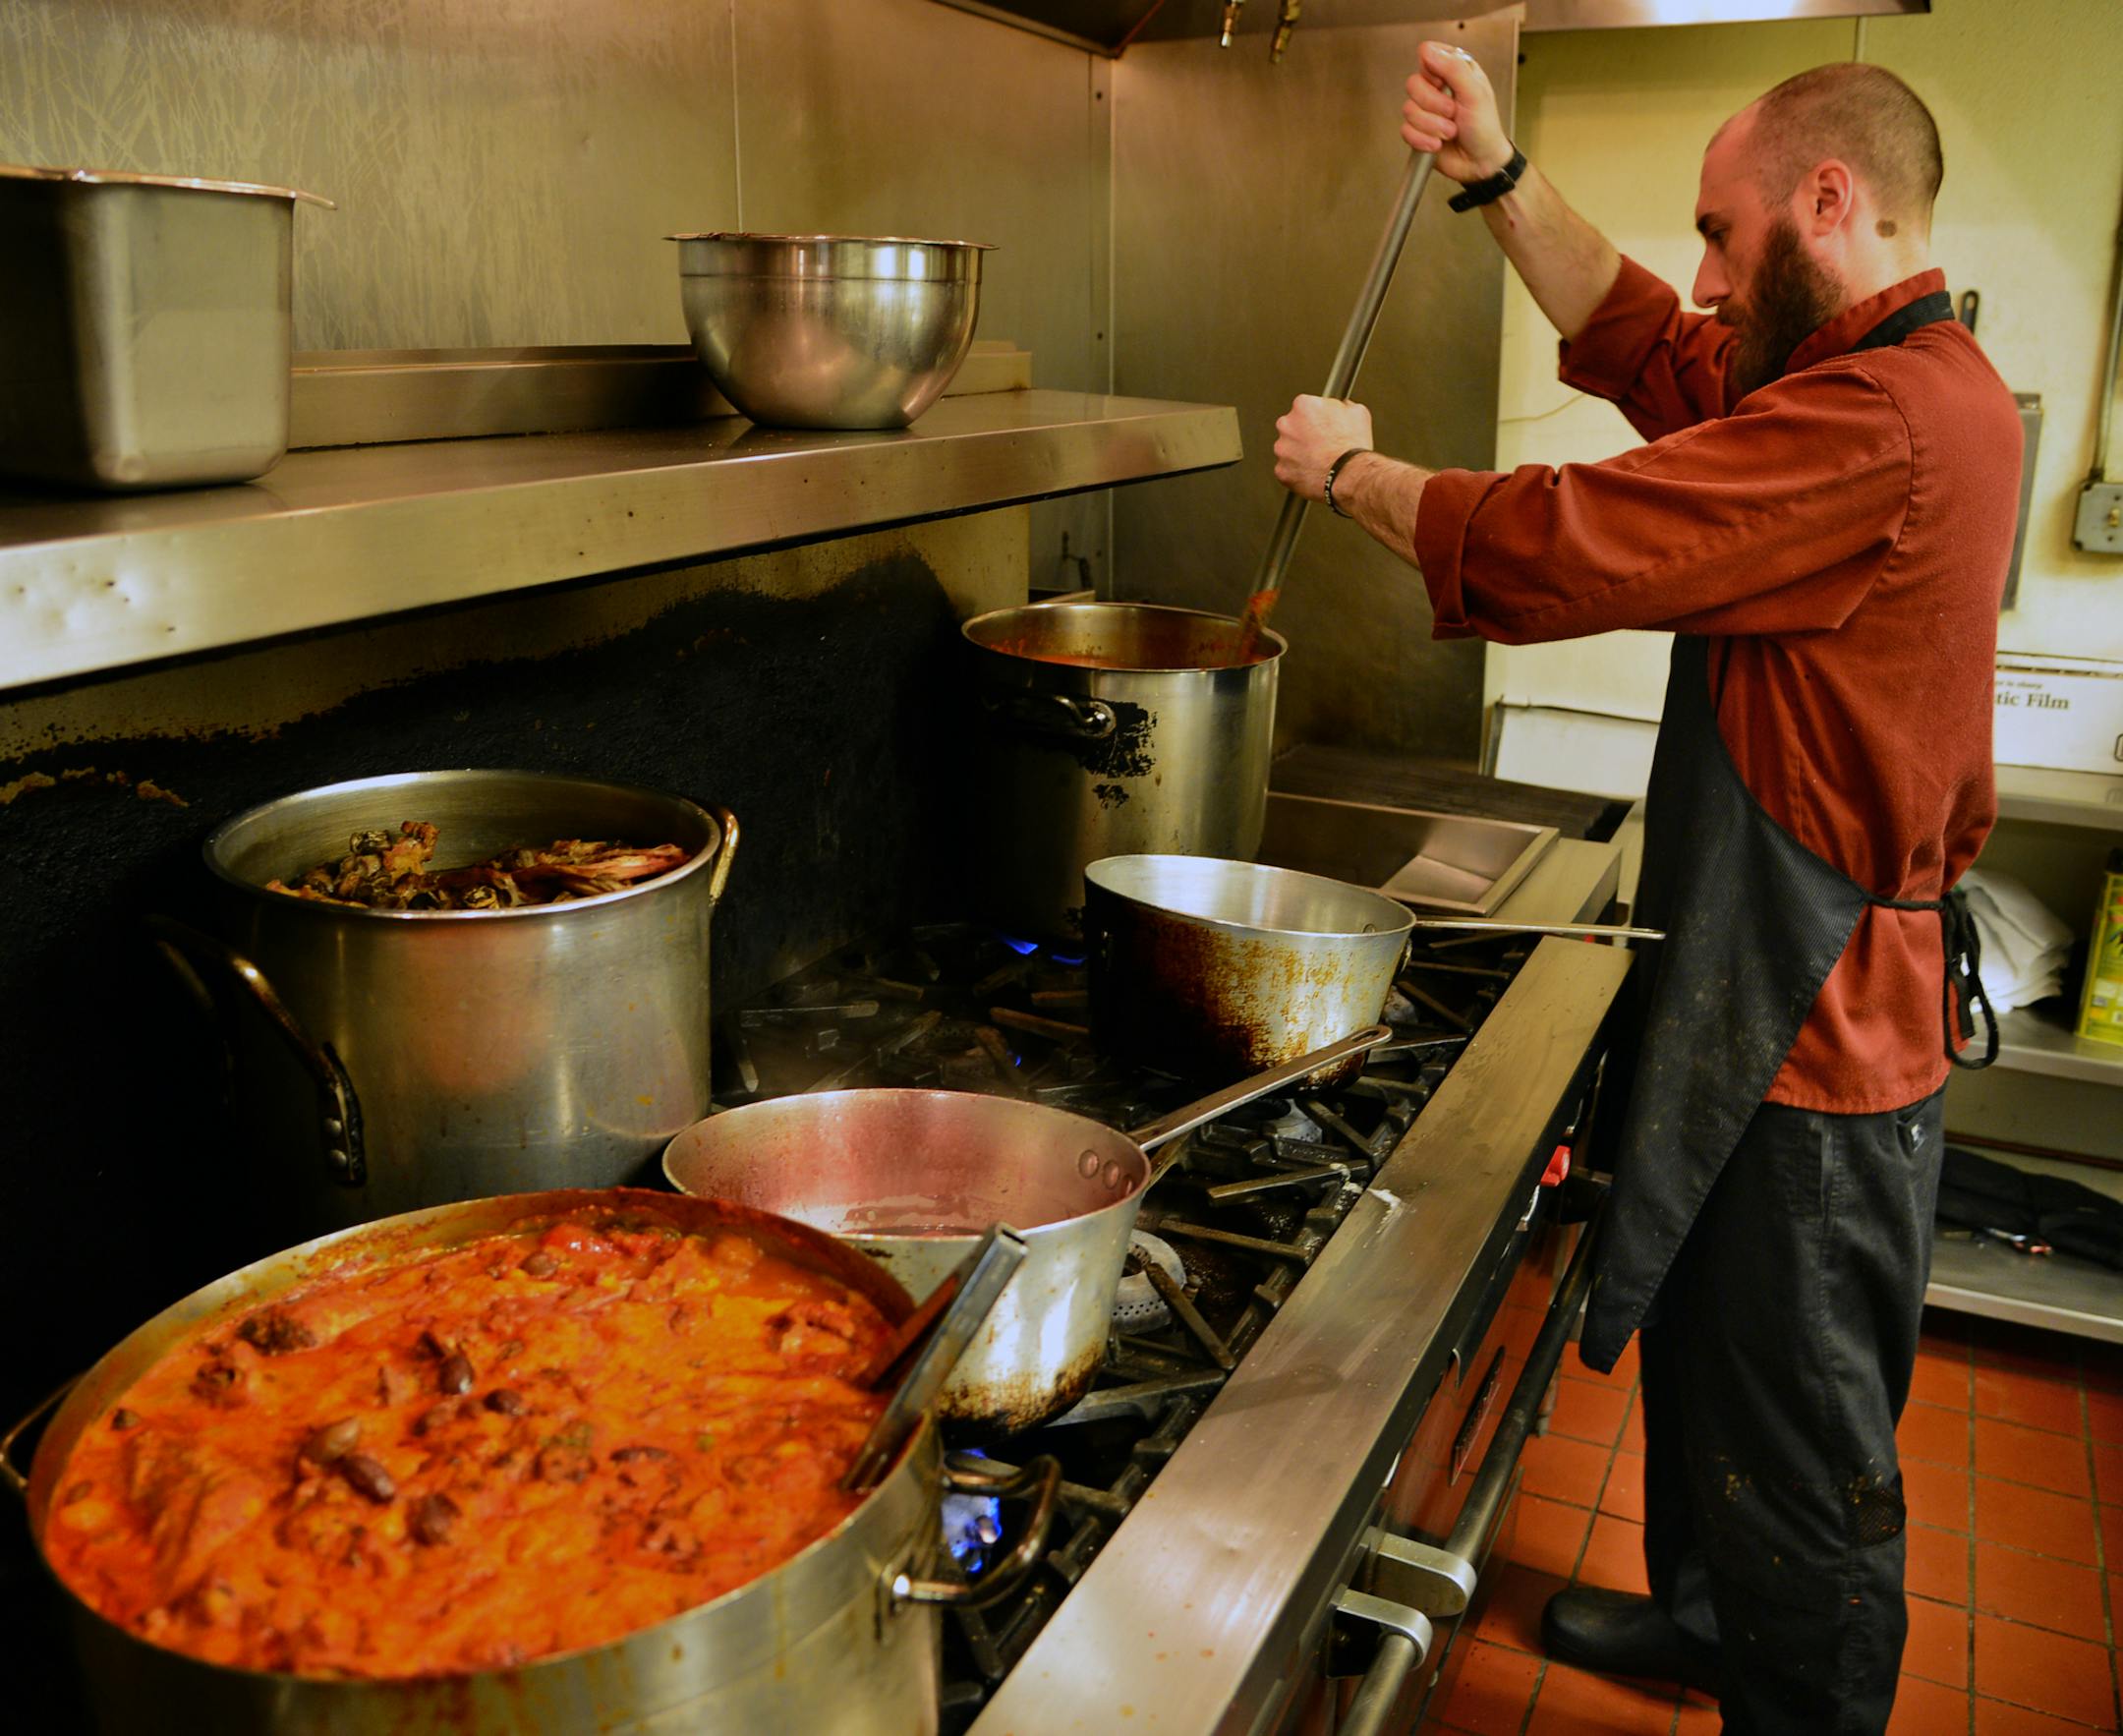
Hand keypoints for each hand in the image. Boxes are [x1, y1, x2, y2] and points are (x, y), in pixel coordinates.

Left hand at [1274, 395, 1373, 502]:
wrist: (1349, 474)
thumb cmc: (1352, 446)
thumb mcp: (1358, 413)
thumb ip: (1343, 406)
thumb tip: (1343, 407)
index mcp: (1303, 406)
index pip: (1305, 408)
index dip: (1317, 418)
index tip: (1323, 426)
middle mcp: (1287, 425)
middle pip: (1292, 427)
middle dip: (1304, 435)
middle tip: (1321, 444)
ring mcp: (1282, 449)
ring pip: (1288, 449)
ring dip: (1299, 453)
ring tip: (1319, 460)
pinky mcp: (1281, 470)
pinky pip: (1287, 470)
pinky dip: (1297, 472)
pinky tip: (1313, 472)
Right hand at [1401, 40, 1512, 184]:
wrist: (1480, 163)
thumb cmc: (1485, 128)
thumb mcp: (1475, 93)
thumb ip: (1453, 68)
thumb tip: (1429, 50)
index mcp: (1454, 71)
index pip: (1429, 55)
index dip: (1433, 71)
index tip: (1444, 84)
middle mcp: (1438, 88)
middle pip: (1414, 84)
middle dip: (1433, 104)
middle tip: (1452, 112)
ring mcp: (1426, 110)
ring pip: (1408, 109)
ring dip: (1431, 125)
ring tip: (1450, 131)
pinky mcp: (1418, 131)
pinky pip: (1406, 131)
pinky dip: (1423, 140)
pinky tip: (1438, 143)